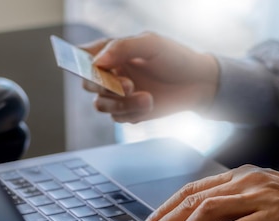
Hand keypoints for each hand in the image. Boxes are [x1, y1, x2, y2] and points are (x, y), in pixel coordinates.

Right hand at [80, 32, 218, 122]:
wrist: (198, 84)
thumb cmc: (176, 58)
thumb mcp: (151, 44)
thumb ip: (122, 47)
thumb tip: (96, 61)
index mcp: (111, 51)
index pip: (82, 56)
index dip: (80, 63)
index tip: (95, 68)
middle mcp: (111, 73)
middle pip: (88, 83)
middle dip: (104, 87)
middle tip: (129, 85)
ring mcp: (119, 94)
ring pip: (101, 105)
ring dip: (122, 104)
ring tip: (147, 98)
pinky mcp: (129, 112)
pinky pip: (118, 118)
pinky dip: (132, 113)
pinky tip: (150, 105)